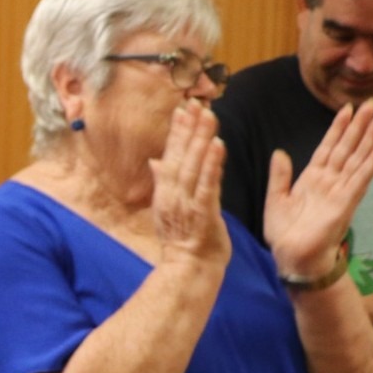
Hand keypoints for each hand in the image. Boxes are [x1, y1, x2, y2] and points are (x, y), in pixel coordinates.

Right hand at [151, 100, 230, 271]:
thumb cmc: (183, 243)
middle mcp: (172, 194)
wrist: (189, 270)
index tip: (183, 109)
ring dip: (200, 139)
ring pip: (194, 165)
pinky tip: (217, 145)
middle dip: (188, 128)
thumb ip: (164, 183)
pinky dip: (212, 164)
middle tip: (197, 103)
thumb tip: (155, 161)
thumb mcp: (168, 210)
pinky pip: (208, 185)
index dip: (177, 132)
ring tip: (208, 116)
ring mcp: (186, 203)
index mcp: (165, 193)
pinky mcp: (202, 212)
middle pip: (180, 155)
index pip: (170, 156)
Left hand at [264, 98, 372, 279]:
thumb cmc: (284, 232)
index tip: (347, 108)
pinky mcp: (346, 202)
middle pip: (347, 147)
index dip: (338, 128)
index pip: (328, 147)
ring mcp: (340, 190)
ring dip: (371, 137)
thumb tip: (280, 152)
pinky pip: (361, 177)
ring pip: (358, 157)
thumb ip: (279, 176)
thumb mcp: (276, 199)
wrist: (292, 257)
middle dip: (360, 125)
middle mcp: (329, 180)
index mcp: (312, 178)